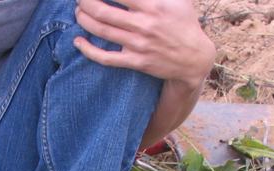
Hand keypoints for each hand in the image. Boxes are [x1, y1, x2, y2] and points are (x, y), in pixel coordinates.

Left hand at [74, 0, 215, 88]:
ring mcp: (138, 44)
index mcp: (153, 5)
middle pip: (103, 10)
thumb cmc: (184, 23)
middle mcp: (144, 24)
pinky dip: (89, 50)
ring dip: (84, 19)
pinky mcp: (136, 61)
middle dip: (85, 1)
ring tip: (78, 12)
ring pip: (102, 31)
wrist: (194, 58)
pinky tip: (78, 42)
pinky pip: (106, 58)